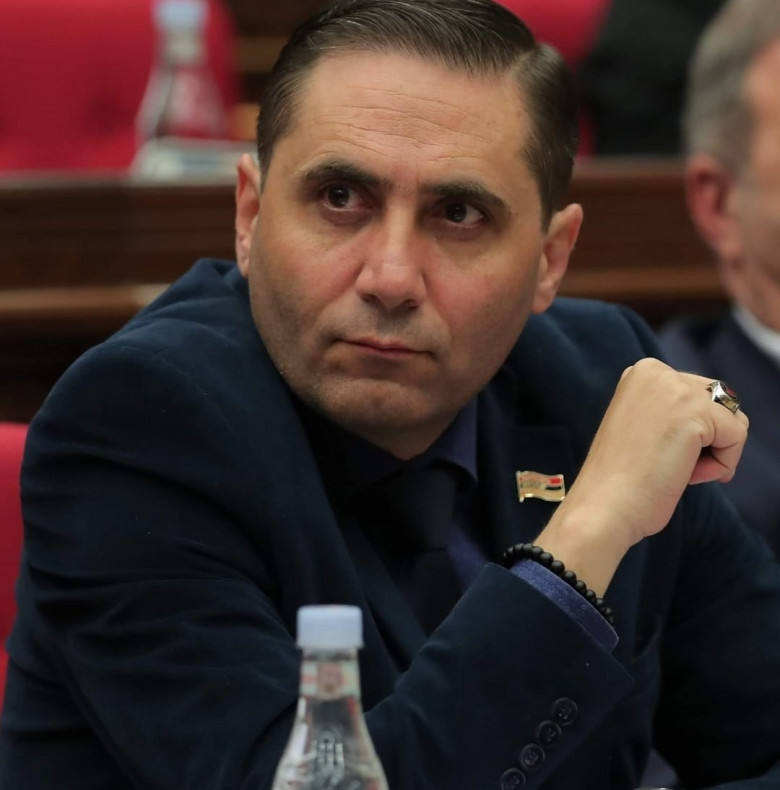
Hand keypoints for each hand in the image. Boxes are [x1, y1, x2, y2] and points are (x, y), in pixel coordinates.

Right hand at [534, 358, 748, 594]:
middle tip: (670, 464)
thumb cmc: (621, 478)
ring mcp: (675, 388)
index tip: (659, 451)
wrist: (605, 505)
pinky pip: (737, 436)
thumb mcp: (644, 424)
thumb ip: (673, 410)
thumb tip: (721, 418)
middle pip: (721, 403)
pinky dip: (723, 464)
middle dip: (707, 440)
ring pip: (733, 419)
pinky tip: (688, 475)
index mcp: (642, 372)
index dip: (692, 432)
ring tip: (678, 470)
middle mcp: (657, 371)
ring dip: (714, 452)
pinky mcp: (694, 412)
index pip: (699, 394)